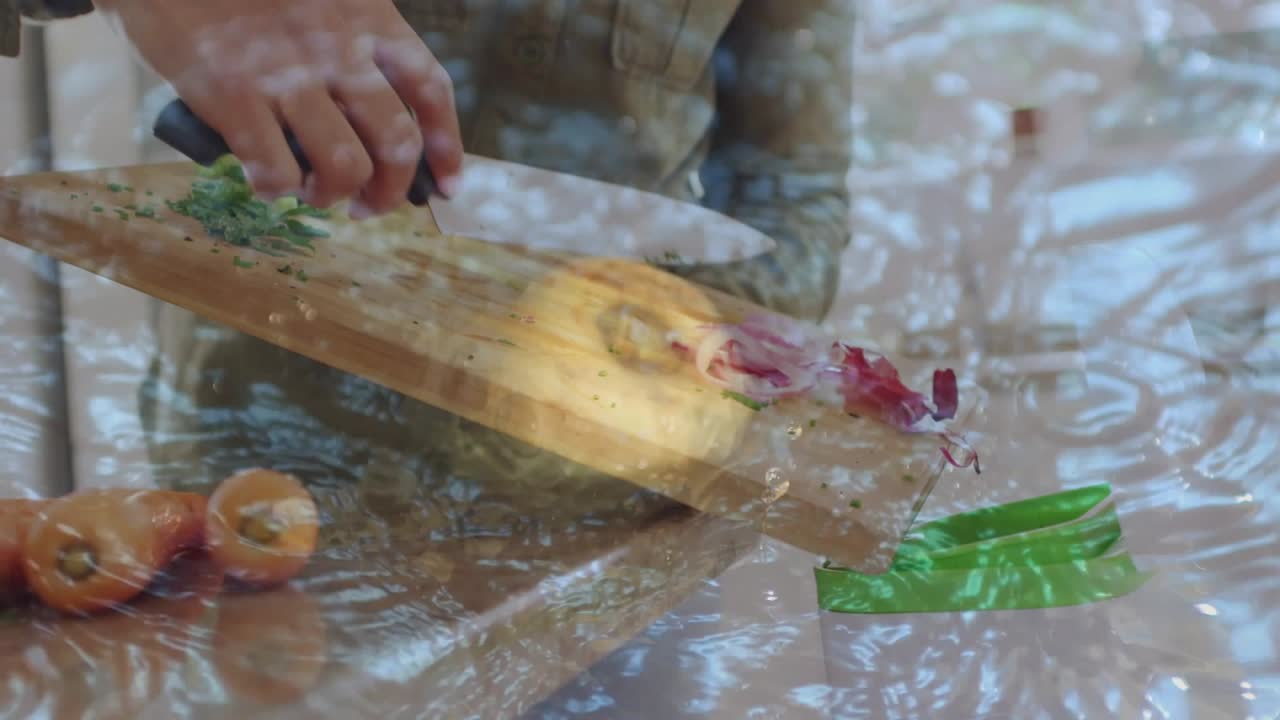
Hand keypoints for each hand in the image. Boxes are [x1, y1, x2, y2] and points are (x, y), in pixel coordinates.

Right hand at [95, 0, 463, 216]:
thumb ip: (353, 45)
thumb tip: (374, 125)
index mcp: (368, 18)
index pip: (430, 90)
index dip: (447, 148)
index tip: (446, 185)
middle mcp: (338, 48)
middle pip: (397, 143)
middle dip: (390, 191)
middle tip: (367, 204)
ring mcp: (287, 73)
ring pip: (344, 166)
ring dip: (333, 195)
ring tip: (313, 193)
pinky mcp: (233, 93)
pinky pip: (274, 170)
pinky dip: (275, 190)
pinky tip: (266, 183)